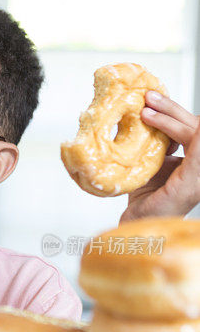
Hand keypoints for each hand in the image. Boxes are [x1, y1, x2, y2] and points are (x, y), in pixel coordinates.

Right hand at [120, 91, 199, 221]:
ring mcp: (177, 162)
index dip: (172, 120)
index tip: (148, 113)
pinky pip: (160, 137)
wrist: (137, 231)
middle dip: (167, 110)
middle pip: (186, 125)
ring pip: (174, 128)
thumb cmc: (160, 217)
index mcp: (199, 169)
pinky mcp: (162, 164)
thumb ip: (198, 160)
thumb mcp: (185, 187)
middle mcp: (192, 163)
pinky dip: (151, 126)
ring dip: (161, 114)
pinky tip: (139, 119)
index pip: (194, 132)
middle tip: (146, 99)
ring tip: (143, 103)